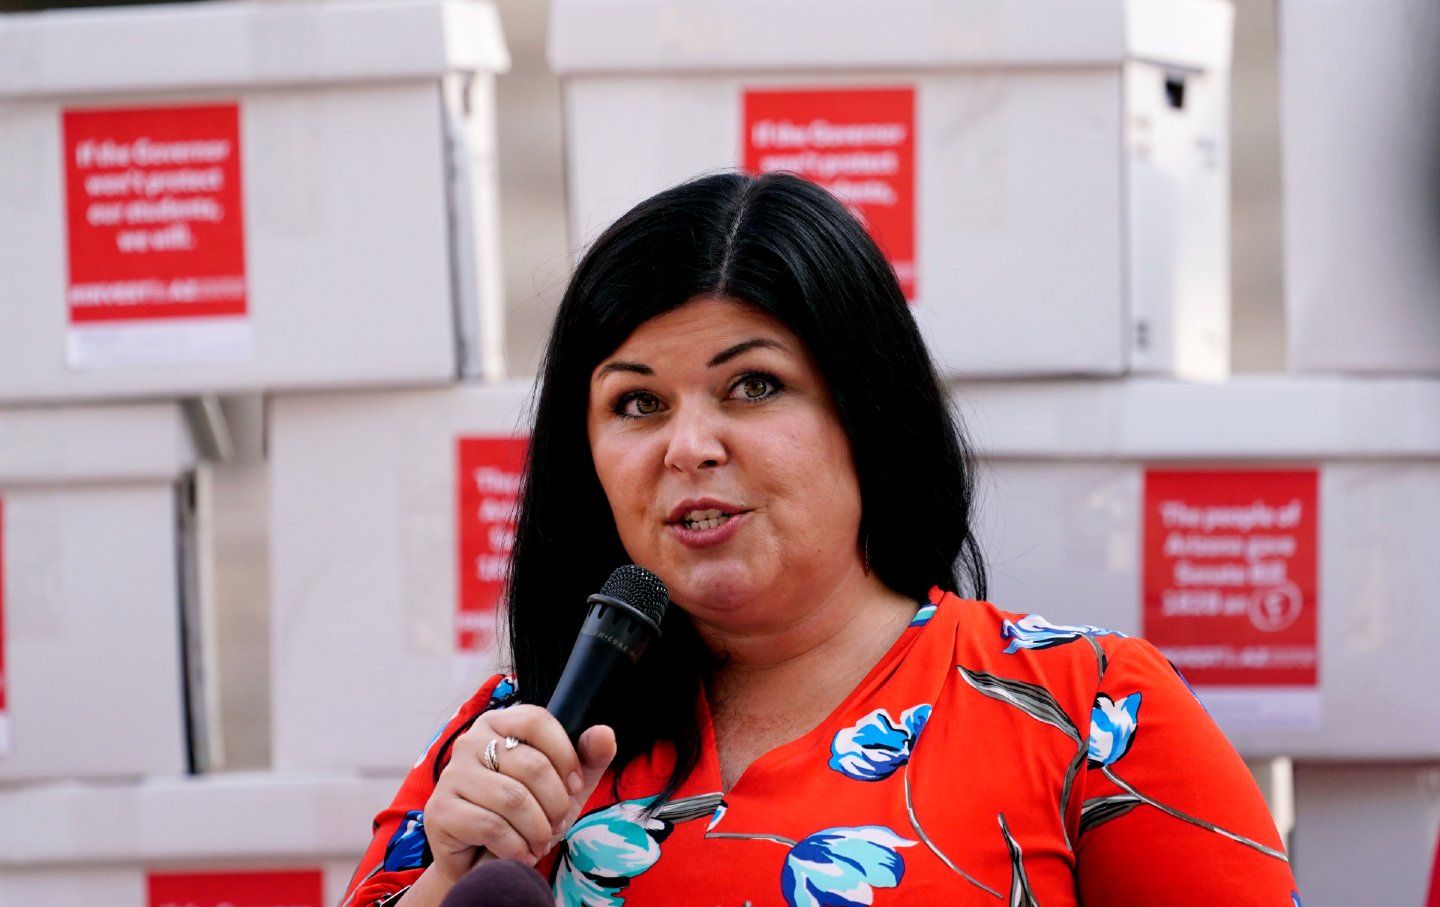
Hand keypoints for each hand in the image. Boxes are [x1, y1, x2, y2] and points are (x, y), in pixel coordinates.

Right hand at [421, 705, 616, 885]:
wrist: (483, 858)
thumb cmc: (525, 814)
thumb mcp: (564, 785)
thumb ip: (588, 758)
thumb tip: (604, 734)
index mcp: (499, 724)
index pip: (538, 721)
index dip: (565, 755)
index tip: (575, 786)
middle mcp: (470, 741)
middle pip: (531, 765)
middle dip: (556, 804)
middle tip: (557, 825)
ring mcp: (452, 775)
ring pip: (513, 799)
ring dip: (538, 829)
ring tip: (540, 841)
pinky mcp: (440, 810)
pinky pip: (491, 826)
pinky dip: (516, 846)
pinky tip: (520, 852)